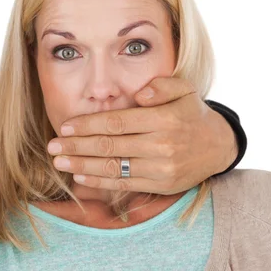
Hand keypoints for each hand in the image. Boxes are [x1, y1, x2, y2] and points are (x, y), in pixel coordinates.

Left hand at [47, 77, 237, 194]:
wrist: (218, 144)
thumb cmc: (191, 112)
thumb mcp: (184, 89)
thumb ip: (161, 85)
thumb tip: (139, 94)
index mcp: (164, 119)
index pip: (116, 123)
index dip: (87, 126)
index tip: (64, 126)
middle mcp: (162, 146)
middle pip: (110, 147)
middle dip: (76, 147)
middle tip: (52, 147)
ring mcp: (161, 168)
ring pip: (114, 168)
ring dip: (82, 166)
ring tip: (59, 162)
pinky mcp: (161, 185)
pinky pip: (125, 184)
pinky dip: (100, 181)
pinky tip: (80, 176)